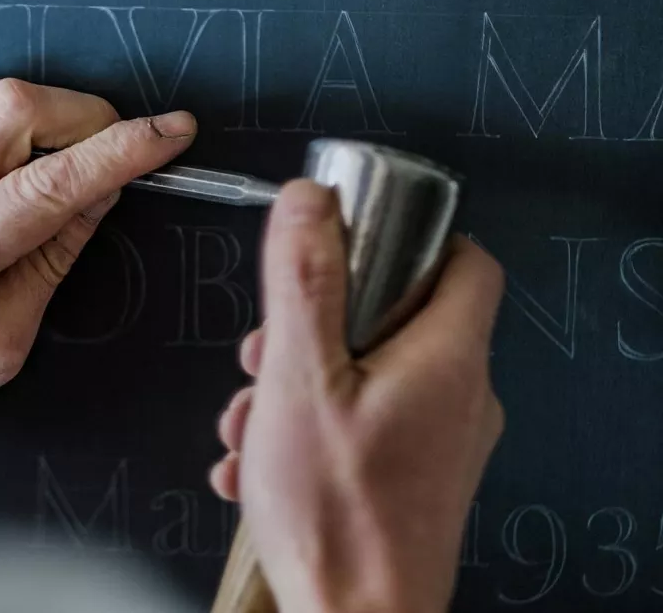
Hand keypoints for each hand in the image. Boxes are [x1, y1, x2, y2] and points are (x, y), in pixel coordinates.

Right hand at [210, 181, 504, 612]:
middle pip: (395, 320)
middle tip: (267, 356)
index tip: (353, 244)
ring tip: (252, 421)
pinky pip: (363, 426)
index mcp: (447, 358)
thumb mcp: (300, 379)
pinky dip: (310, 429)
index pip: (466, 262)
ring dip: (298, 386)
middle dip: (314, 329)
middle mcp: (459, 398)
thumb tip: (308, 200)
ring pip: (368, 377)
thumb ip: (304, 282)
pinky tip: (260, 461)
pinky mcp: (415, 481)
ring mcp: (440, 444)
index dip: (410, 240)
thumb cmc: (337, 517)